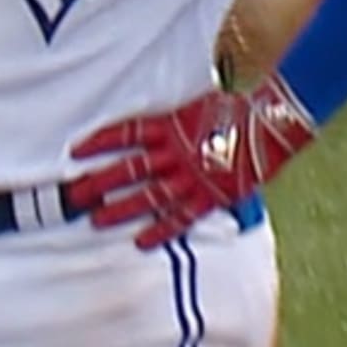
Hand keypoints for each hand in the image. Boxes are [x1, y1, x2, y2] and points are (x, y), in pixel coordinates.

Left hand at [68, 78, 319, 249]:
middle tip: (74, 194)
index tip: (75, 151)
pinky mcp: (210, 197)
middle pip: (130, 169)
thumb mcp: (195, 105)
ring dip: (121, 209)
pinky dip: (160, 230)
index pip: (126, 133)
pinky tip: (138, 241)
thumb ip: (170, 117)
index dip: (99, 142)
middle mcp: (177, 153)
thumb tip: (146, 120)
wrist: (272, 125)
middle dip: (100, 182)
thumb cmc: (233, 111)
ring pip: (149, 196)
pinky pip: (181, 218)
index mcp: (171, 126)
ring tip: (96, 219)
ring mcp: (193, 177)